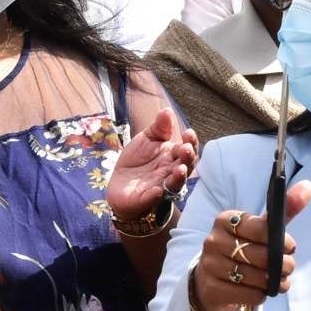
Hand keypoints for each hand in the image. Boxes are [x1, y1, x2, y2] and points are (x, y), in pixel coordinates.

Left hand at [108, 107, 199, 223]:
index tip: (188, 132)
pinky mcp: (146, 200)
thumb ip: (158, 128)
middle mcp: (171, 173)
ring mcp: (160, 187)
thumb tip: (168, 110)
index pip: (187, 149)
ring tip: (179, 169)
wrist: (119, 185)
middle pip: (186, 166)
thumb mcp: (146, 140)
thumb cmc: (137, 161)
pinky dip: (155, 196)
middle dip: (188, 158)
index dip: (190, 142)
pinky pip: (153, 199)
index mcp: (172, 157)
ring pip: (175, 184)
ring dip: (178, 177)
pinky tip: (156, 190)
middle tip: (185, 149)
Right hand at [190, 180, 310, 310]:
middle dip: (280, 264)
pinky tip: (262, 290)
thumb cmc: (244, 248)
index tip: (290, 246)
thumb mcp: (262, 229)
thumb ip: (284, 209)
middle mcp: (214, 240)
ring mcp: (210, 265)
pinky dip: (261, 294)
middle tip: (289, 267)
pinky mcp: (212, 288)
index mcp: (226, 220)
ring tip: (281, 281)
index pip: (256, 226)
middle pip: (257, 254)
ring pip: (254, 276)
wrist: (213, 279)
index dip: (278, 238)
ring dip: (274, 281)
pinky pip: (248, 294)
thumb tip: (308, 186)